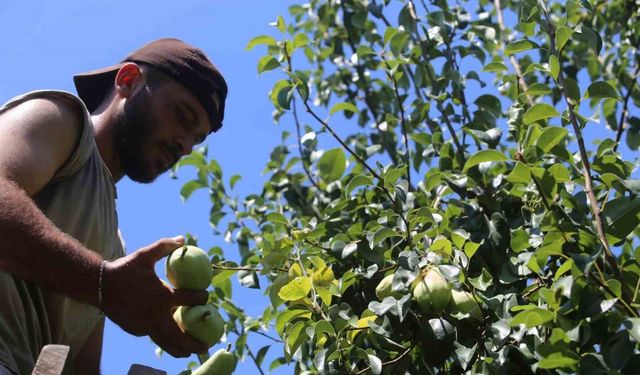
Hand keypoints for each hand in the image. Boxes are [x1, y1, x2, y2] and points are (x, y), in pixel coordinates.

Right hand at [101, 236, 208, 356]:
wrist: (99, 285)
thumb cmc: (124, 269)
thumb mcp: (145, 254)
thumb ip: (165, 246)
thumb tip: (183, 239)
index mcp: (161, 295)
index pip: (189, 300)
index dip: (201, 298)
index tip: (207, 297)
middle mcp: (154, 314)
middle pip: (179, 334)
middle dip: (193, 342)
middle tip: (207, 347)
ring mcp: (144, 325)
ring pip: (165, 341)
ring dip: (179, 349)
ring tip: (191, 353)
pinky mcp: (136, 330)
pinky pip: (153, 335)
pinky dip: (163, 338)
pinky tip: (172, 340)